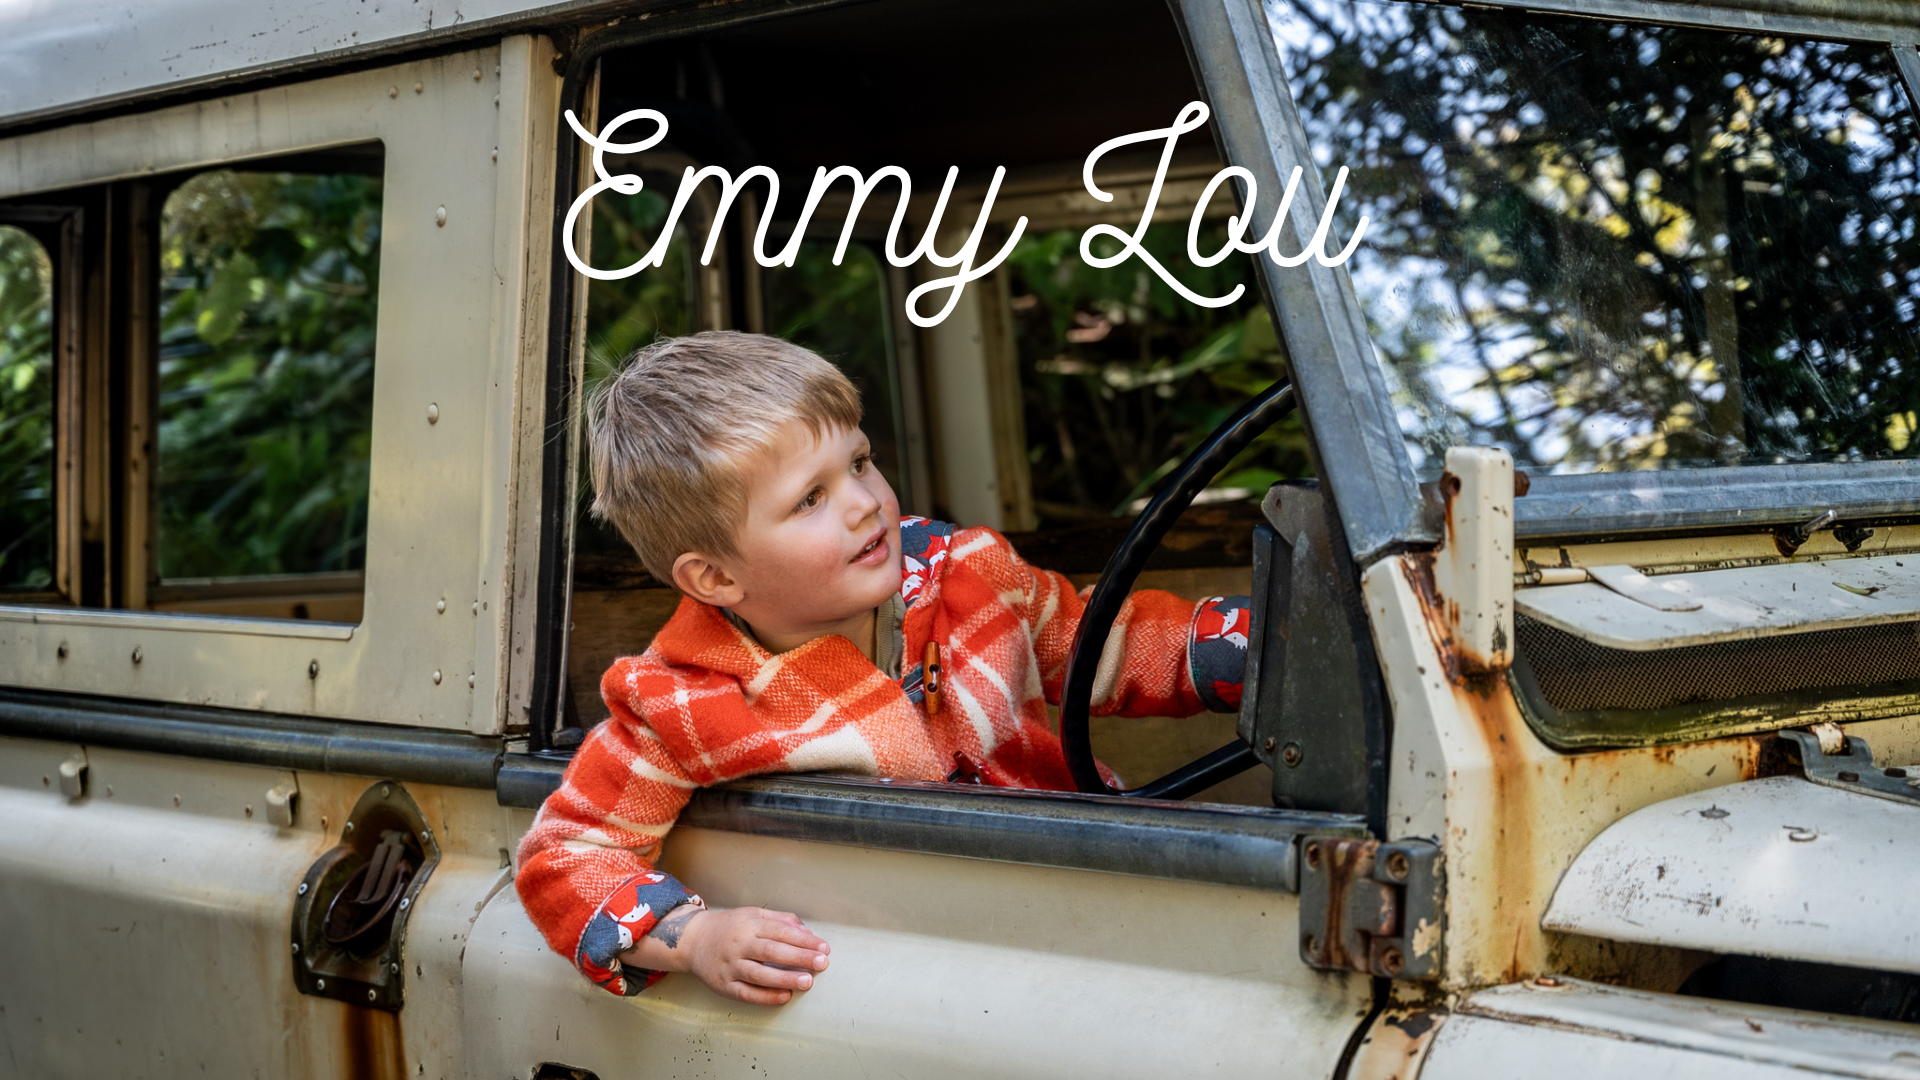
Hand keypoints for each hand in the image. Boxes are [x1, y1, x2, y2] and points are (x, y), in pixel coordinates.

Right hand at [621, 905, 830, 1005]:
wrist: (693, 940)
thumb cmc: (729, 927)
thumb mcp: (753, 914)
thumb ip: (781, 920)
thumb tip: (807, 931)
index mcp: (749, 924)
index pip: (780, 931)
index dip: (804, 940)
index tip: (823, 947)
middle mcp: (739, 945)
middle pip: (771, 952)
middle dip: (799, 957)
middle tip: (821, 963)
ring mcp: (730, 966)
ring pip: (759, 974)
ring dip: (785, 978)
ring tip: (807, 982)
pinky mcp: (724, 985)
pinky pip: (746, 993)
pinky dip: (766, 997)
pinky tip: (784, 996)